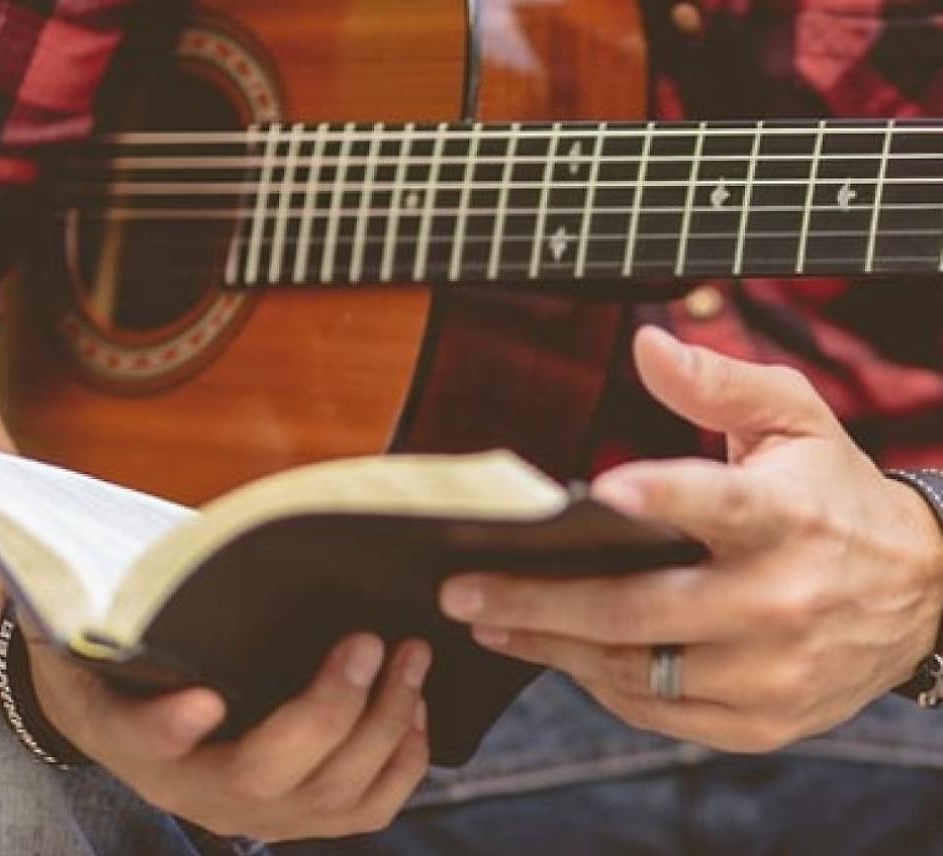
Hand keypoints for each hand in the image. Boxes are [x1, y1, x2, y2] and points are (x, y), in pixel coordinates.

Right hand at [27, 632, 430, 840]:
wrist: (134, 727)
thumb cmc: (127, 673)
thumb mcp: (100, 646)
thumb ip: (119, 629)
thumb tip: (157, 602)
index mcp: (135, 743)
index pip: (145, 741)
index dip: (172, 727)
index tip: (201, 701)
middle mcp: (199, 793)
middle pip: (265, 774)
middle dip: (330, 709)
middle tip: (369, 641)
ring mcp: (260, 815)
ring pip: (332, 795)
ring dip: (385, 726)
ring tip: (411, 658)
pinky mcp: (305, 819)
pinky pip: (367, 809)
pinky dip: (403, 760)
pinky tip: (416, 707)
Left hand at [440, 325, 942, 751]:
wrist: (924, 595)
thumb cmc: (835, 494)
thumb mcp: (795, 420)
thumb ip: (718, 384)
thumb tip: (646, 343)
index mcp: (786, 517)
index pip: (714, 504)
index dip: (655, 499)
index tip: (587, 496)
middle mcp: (780, 602)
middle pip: (639, 609)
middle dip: (537, 600)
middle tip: (461, 590)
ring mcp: (771, 673)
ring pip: (636, 669)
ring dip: (550, 648)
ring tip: (488, 622)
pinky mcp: (762, 721)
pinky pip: (659, 711)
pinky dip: (601, 685)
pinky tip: (558, 655)